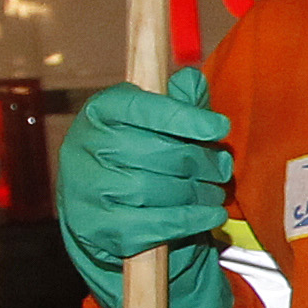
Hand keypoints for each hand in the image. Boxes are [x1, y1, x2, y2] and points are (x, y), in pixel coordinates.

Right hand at [55, 71, 235, 307]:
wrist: (104, 216)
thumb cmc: (140, 160)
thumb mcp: (157, 127)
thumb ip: (178, 105)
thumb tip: (192, 80)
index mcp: (100, 112)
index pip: (141, 107)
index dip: (184, 116)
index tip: (221, 127)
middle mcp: (84, 146)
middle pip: (154, 151)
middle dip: (200, 162)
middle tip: (222, 169)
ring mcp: (87, 189)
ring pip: (153, 189)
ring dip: (197, 193)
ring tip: (215, 193)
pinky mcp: (98, 227)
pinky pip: (152, 223)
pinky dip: (190, 220)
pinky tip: (211, 215)